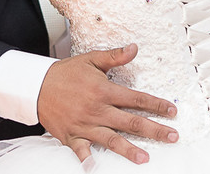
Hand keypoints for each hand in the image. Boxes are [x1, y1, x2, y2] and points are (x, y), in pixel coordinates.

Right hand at [37, 44, 177, 164]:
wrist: (36, 85)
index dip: (156, 105)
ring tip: (145, 158)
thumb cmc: (65, 73)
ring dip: (129, 150)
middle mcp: (97, 110)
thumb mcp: (91, 59)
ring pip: (111, 139)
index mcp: (104, 90)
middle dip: (154, 130)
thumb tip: (134, 48)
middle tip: (173, 137)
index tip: (172, 111)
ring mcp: (85, 125)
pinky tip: (94, 168)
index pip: (136, 99)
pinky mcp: (72, 136)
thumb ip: (114, 56)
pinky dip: (87, 160)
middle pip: (131, 122)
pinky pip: (81, 151)